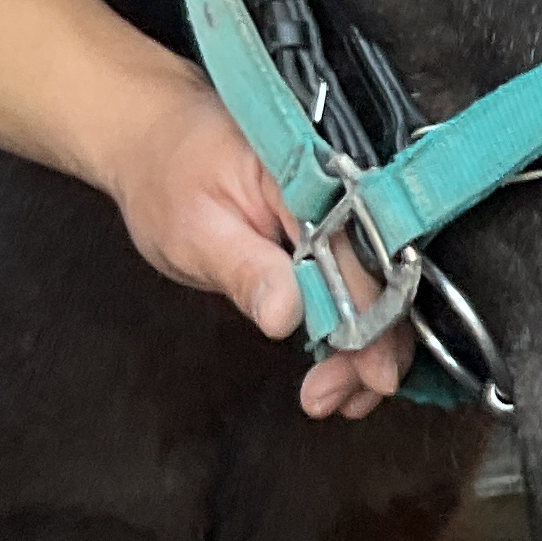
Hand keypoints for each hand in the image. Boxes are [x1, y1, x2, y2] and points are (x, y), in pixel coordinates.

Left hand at [103, 74, 411, 418]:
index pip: (362, 256)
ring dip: (365, 349)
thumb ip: (243, 268)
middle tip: (336, 399)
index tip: (370, 374)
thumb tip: (285, 315)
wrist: (157, 141)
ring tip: (332, 398)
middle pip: (384, 278)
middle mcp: (345, 193)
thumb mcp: (191, 230)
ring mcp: (346, 215)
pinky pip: (361, 285)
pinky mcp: (338, 237)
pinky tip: (340, 371)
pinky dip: (353, 332)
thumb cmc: (168, 179)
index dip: (373, 320)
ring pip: (379, 288)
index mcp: (313, 179)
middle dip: (371, 347)